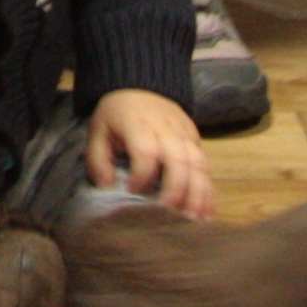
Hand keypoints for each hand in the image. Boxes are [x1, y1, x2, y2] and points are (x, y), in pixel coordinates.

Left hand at [83, 88, 212, 218]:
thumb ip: (98, 160)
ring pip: (198, 163)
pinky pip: (206, 166)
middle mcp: (165, 128)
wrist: (138, 86)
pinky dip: (209, 190)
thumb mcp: (97, 131)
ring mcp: (184, 133)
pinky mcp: (196, 139)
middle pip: (178, 160)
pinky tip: (207, 213)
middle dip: (176, 190)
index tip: (133, 191)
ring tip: (194, 220)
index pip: (146, 150)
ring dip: (198, 194)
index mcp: (137, 123)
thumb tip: (108, 188)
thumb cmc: (116, 115)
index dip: (142, 174)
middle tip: (169, 214)